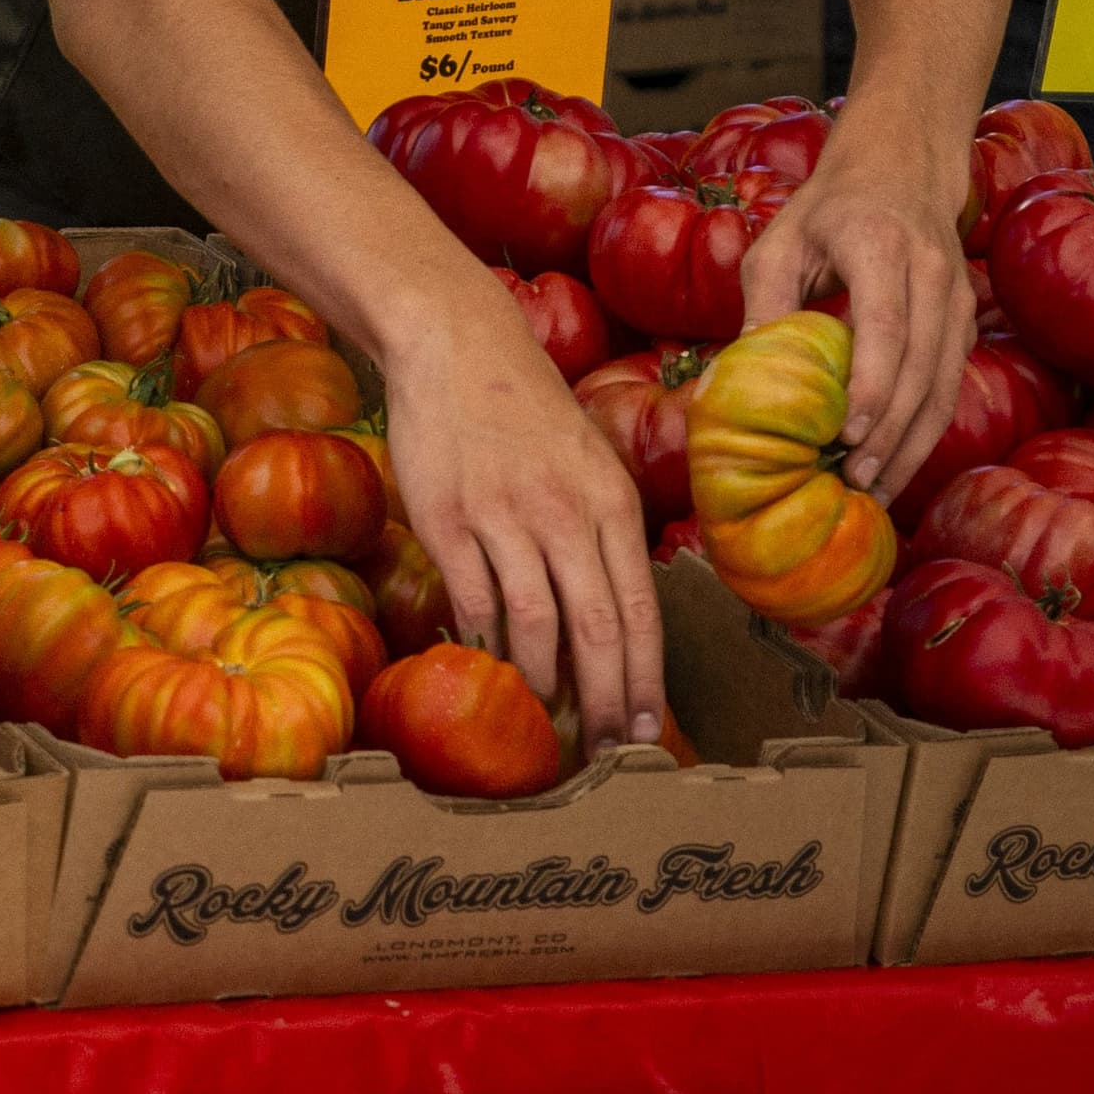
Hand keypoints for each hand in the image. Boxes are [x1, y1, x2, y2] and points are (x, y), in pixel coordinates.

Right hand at [380, 280, 665, 752]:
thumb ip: (604, 532)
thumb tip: (613, 617)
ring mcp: (503, 517)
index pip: (640, 611)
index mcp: (611, 501)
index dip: (646, 679)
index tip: (647, 728)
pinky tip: (488, 664)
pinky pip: (474, 600)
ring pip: (534, 624)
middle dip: (605, 702)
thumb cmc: (526, 408)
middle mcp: (565, 513)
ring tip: (544, 718)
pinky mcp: (446, 520)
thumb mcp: (589, 461)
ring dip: (542, 682)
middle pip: (596, 630)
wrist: (456, 344)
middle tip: (603, 749)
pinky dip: (484, 642)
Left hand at [740, 118, 971, 503]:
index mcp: (879, 246)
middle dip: (890, 431)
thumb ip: (765, 303)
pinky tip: (896, 465)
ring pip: (945, 384)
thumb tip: (740, 376)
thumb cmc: (826, 213)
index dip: (872, 383)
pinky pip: (952, 385)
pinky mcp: (965, 322)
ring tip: (874, 489)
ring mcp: (957, 298)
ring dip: (913, 444)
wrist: (899, 170)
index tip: (847, 434)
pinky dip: (926, 430)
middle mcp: (931, 272)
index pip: (886, 324)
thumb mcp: (779, 243)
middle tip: (852, 479)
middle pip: (921, 366)